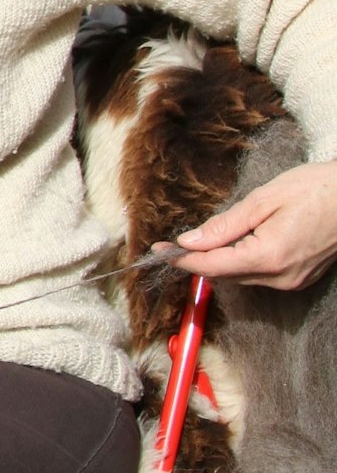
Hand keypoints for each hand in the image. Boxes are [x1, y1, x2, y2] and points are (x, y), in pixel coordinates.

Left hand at [166, 160, 336, 289]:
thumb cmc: (314, 190)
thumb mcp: (262, 200)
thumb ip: (223, 225)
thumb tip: (188, 241)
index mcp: (268, 256)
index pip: (211, 266)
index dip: (181, 259)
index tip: (158, 251)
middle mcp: (280, 277)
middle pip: (224, 274)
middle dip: (197, 260)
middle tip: (173, 244)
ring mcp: (292, 281)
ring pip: (240, 277)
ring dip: (219, 262)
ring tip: (203, 241)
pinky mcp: (299, 279)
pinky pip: (259, 275)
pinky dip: (241, 262)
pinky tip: (236, 245)